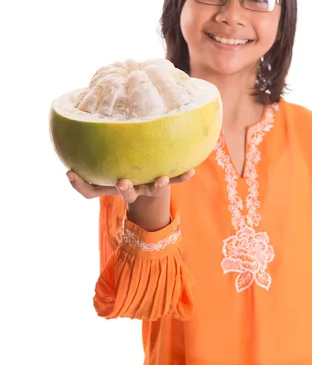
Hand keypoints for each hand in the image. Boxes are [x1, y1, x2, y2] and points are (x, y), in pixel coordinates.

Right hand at [66, 169, 194, 202]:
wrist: (147, 183)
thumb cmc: (118, 178)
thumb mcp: (98, 181)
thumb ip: (82, 181)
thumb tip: (67, 171)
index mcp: (121, 188)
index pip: (104, 191)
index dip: (92, 186)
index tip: (83, 175)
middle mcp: (137, 189)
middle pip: (132, 194)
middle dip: (127, 190)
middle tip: (122, 181)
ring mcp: (152, 185)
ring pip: (156, 188)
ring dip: (160, 184)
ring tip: (161, 179)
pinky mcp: (167, 179)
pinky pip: (176, 178)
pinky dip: (184, 176)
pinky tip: (192, 171)